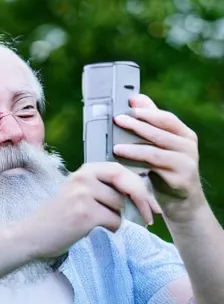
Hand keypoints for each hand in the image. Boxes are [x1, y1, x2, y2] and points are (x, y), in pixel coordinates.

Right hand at [21, 161, 160, 259]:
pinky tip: (92, 230)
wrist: (33, 235)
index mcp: (84, 170)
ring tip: (97, 223)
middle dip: (143, 201)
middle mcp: (83, 178)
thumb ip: (105, 187)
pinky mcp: (85, 214)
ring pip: (121, 207)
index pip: (121, 170)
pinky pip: (115, 221)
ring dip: (117, 218)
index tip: (151, 202)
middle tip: (150, 216)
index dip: (140, 186)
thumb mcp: (80, 193)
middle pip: (127, 185)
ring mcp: (83, 195)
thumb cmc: (60, 217)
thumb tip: (143, 192)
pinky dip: (111, 229)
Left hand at [113, 94, 205, 222]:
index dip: (147, 111)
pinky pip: (155, 171)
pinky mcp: (180, 180)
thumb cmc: (166, 172)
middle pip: (159, 133)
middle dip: (136, 125)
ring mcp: (186, 163)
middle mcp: (188, 147)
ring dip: (133, 148)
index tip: (129, 105)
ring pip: (155, 152)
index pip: (166, 118)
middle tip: (117, 120)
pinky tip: (123, 165)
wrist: (183, 205)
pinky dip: (138, 166)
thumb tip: (136, 98)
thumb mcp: (160, 148)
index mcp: (184, 135)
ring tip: (116, 147)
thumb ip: (151, 124)